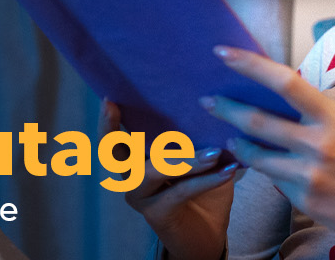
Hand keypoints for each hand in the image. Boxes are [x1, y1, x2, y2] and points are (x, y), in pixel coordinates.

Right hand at [99, 98, 236, 259]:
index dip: (108, 123)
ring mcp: (140, 197)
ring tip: (215, 152)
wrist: (208, 234)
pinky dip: (206, 180)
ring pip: (155, 170)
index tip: (108, 101)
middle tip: (163, 113)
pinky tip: (227, 172)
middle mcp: (131, 178)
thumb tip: (214, 109)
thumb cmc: (203, 190)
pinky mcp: (156, 214)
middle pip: (122, 153)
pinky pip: (180, 191)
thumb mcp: (199, 159)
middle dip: (146, 135)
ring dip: (187, 160)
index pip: (114, 141)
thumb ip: (196, 138)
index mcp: (135, 160)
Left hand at [201, 45, 334, 251]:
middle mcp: (318, 143)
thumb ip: (315, 117)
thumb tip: (277, 106)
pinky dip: (273, 175)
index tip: (224, 53)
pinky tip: (280, 172)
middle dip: (226, 109)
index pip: (284, 81)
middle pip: (256, 120)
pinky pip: (276, 183)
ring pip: (256, 155)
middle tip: (209, 102)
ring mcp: (308, 174)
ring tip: (232, 138)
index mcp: (332, 116)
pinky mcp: (304, 200)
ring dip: (239, 144)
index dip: (250, 65)